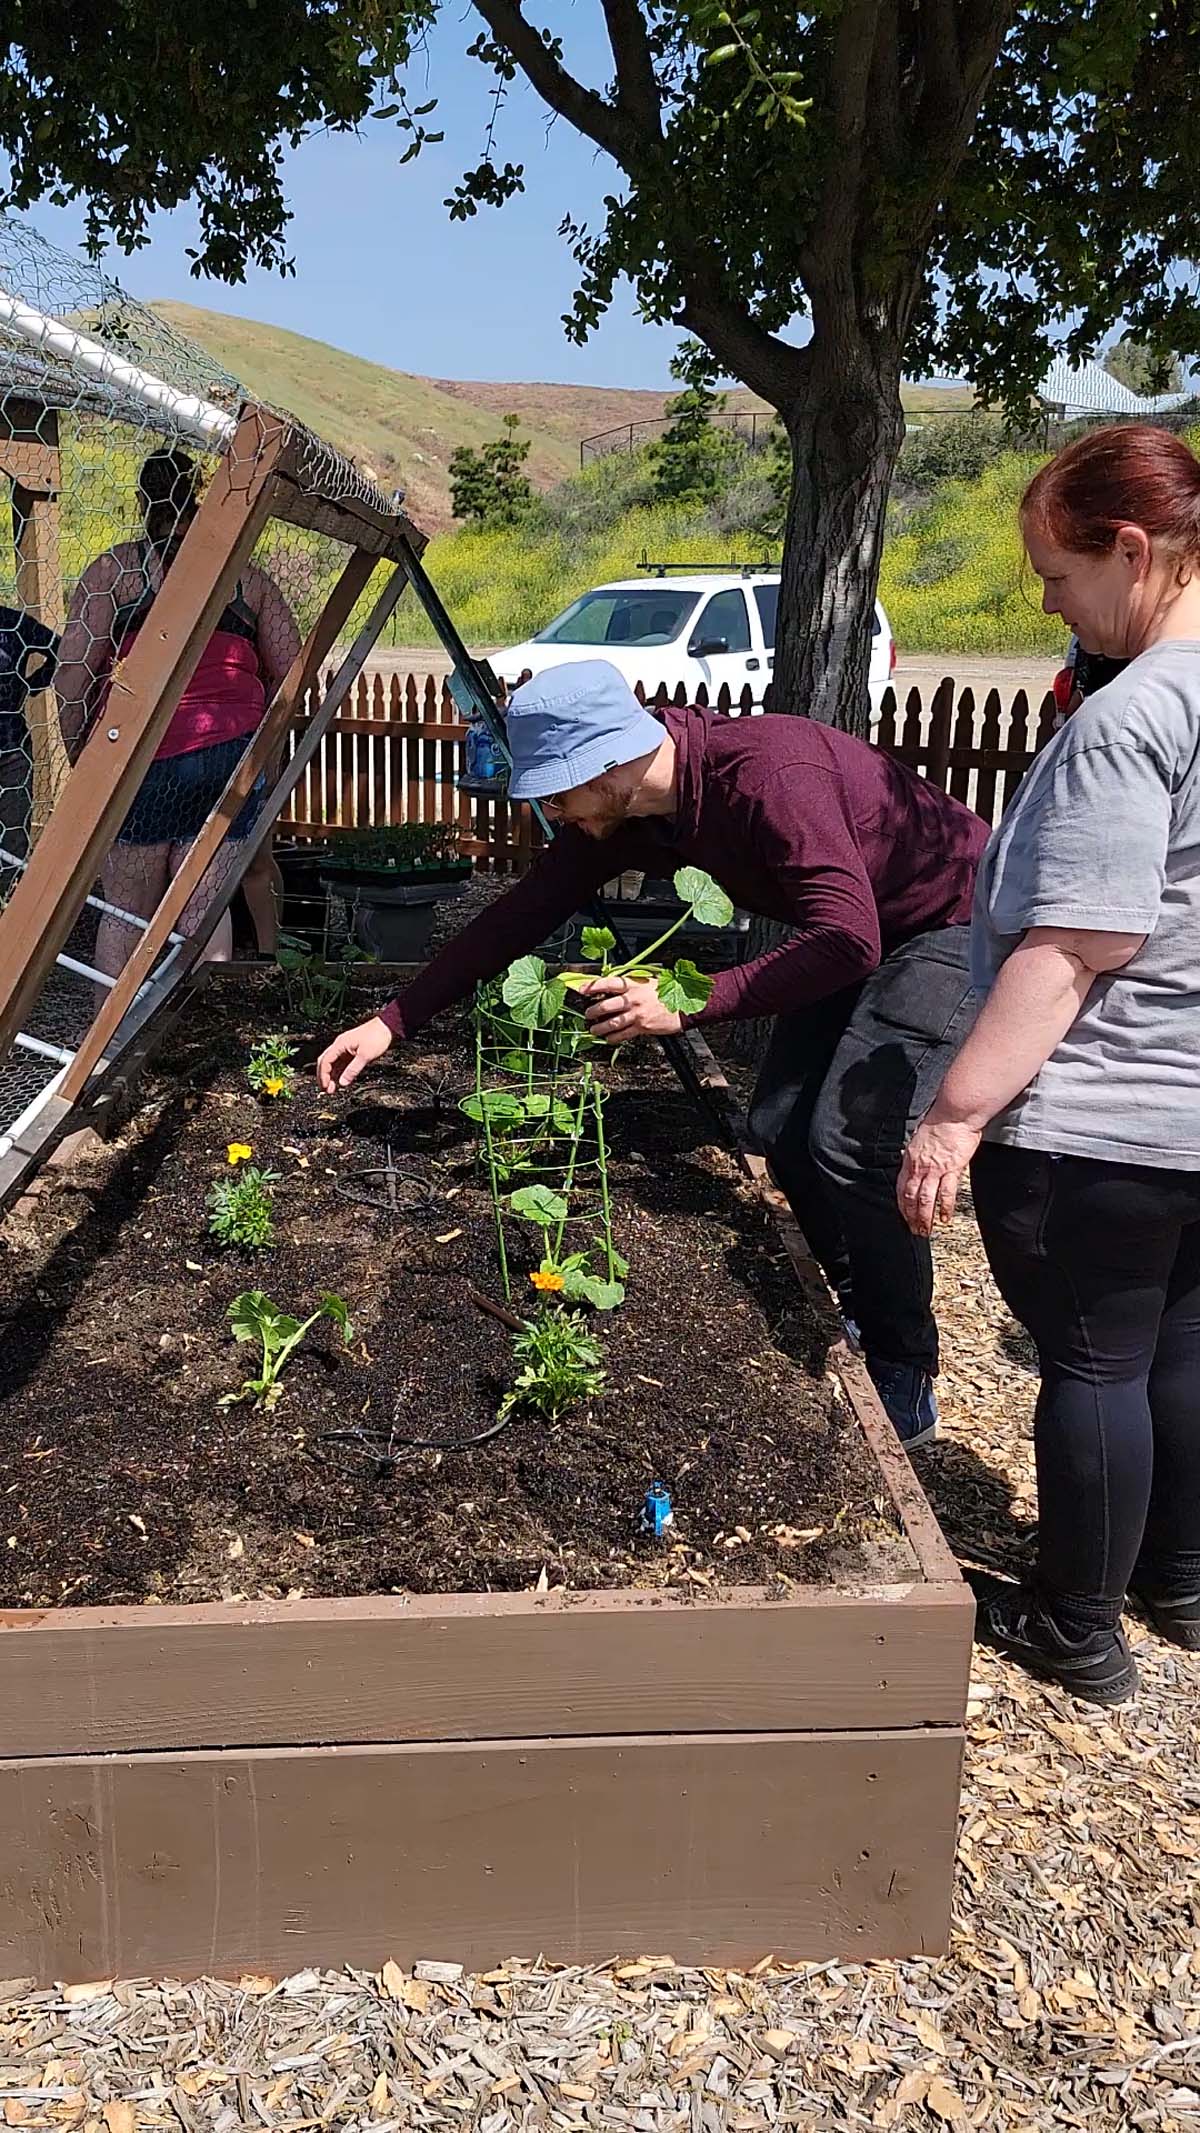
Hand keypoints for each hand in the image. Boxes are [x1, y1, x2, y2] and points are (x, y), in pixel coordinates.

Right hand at [317, 1015, 393, 1092]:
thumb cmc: (377, 1036)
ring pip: (333, 1063)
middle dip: (324, 1076)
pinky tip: (340, 1079)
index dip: (323, 1075)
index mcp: (340, 1044)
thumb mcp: (365, 1056)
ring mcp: (345, 1047)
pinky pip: (341, 1062)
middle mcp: (340, 1045)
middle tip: (326, 1089)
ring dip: (331, 1075)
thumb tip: (343, 1082)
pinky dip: (339, 1071)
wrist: (386, 1027)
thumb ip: (353, 1070)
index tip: (325, 1086)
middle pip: (325, 1062)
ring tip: (332, 1088)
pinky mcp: (351, 1050)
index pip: (325, 1061)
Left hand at [580, 975, 682, 1042]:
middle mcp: (633, 998)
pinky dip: (613, 1037)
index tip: (583, 990)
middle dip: (592, 1012)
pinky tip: (608, 1038)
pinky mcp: (642, 1027)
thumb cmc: (669, 993)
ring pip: (611, 1023)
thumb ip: (632, 984)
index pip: (608, 983)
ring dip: (599, 1027)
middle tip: (588, 1015)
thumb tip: (613, 988)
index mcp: (634, 984)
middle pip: (605, 1006)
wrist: (686, 1006)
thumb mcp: (649, 981)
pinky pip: (623, 1034)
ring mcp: (637, 1014)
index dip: (593, 986)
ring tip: (593, 1029)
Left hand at [897, 1112, 981, 1236]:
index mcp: (910, 1159)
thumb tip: (912, 1160)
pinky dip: (944, 1208)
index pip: (902, 1187)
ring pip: (926, 1199)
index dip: (902, 1204)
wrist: (954, 1114)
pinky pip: (946, 1193)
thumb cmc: (940, 1122)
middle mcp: (920, 1166)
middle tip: (914, 1230)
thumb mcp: (919, 1138)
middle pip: (912, 1197)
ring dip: (925, 1217)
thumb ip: (916, 1153)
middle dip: (911, 1216)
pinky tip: (945, 1218)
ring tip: (926, 1230)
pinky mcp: (952, 1169)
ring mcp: (935, 1169)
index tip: (904, 1215)